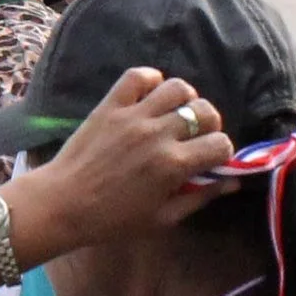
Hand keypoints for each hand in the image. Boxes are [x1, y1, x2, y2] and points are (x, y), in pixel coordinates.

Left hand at [8, 68, 232, 258]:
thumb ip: (200, 197)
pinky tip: (150, 96)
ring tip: (174, 114)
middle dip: (210, 124)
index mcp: (174, 165)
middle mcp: (158, 134)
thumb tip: (232, 181)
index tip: (210, 159)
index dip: (221, 152)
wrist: (63, 204)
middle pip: (205, 111)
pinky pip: (137, 76)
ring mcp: (133, 116)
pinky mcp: (110, 105)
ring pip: (177, 88)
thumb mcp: (163, 218)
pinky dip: (150, 80)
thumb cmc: (114, 219)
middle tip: (195, 136)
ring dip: (185, 99)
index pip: (221, 144)